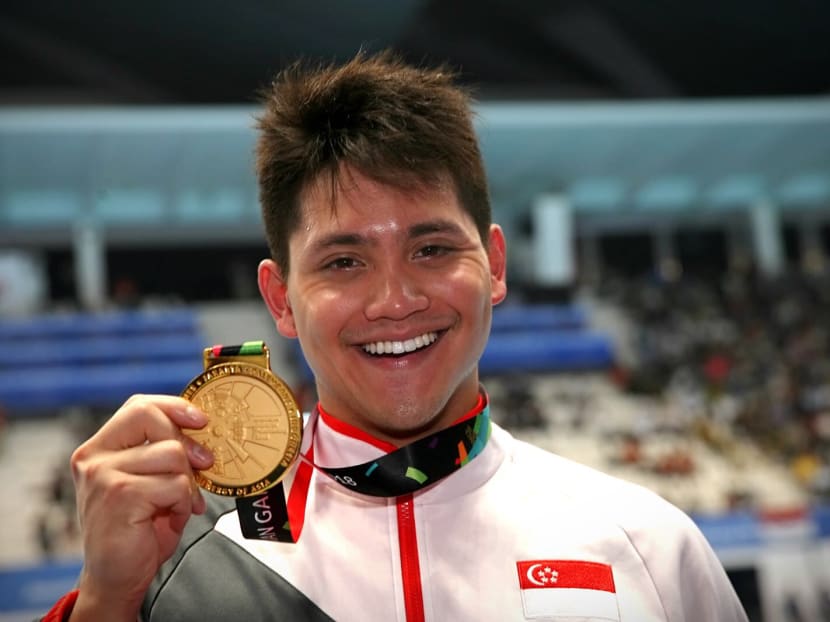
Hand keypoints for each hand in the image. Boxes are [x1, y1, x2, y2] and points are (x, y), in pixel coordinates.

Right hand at [68, 395, 213, 620]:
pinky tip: (171, 517)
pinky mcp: (121, 495)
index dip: (173, 406)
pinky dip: (183, 503)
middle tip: (203, 465)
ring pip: (172, 454)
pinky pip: (175, 484)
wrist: (116, 578)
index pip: (138, 406)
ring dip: (186, 483)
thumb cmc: (137, 529)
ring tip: (176, 504)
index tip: (201, 420)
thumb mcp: (150, 481)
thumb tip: (203, 429)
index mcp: (100, 448)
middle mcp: (95, 457)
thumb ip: (163, 452)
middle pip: (152, 418)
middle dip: (186, 441)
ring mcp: (104, 475)